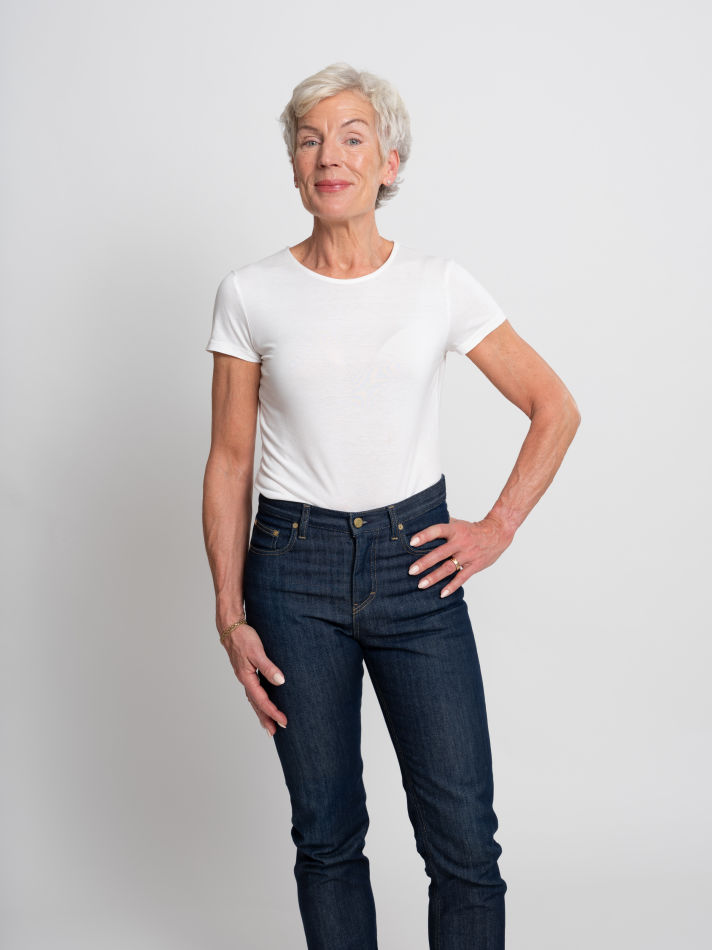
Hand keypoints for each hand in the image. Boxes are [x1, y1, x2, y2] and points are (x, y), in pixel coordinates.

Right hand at [219, 619, 286, 735]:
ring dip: (261, 712)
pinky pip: (253, 691)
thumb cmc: (244, 637)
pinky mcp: (246, 672)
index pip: (262, 700)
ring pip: (253, 699)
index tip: (283, 721)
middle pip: (256, 704)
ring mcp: (245, 677)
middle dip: (266, 718)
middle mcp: (245, 680)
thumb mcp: (257, 651)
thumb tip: (280, 681)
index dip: (273, 712)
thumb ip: (268, 667)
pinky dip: (258, 701)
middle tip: (275, 732)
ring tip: (269, 724)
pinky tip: (263, 703)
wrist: (231, 627)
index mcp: (247, 677)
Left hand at [407, 515, 514, 596]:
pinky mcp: (475, 566)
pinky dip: (452, 586)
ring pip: (449, 567)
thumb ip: (442, 526)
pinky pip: (462, 577)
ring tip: (421, 585)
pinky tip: (442, 593)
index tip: (412, 542)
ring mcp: (468, 555)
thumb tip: (421, 524)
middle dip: (425, 563)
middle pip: (440, 553)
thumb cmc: (472, 529)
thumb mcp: (458, 523)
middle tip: (411, 571)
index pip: (438, 530)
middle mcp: (461, 542)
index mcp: (455, 530)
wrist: (497, 534)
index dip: (425, 536)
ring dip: (434, 577)